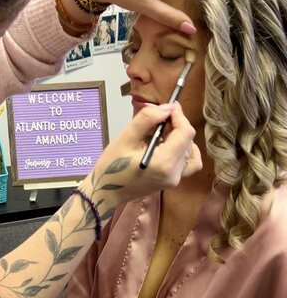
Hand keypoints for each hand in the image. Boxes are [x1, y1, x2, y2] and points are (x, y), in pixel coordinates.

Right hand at [87, 101, 201, 207]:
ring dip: (180, 137)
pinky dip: (185, 151)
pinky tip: (170, 145)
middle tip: (159, 118)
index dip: (180, 115)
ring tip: (162, 133)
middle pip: (188, 141)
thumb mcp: (126, 137)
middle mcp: (174, 173)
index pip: (185, 133)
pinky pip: (189, 164)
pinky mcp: (172, 182)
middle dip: (177, 125)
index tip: (169, 106)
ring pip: (191, 151)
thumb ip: (148, 119)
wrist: (106, 191)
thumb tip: (167, 108)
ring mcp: (175, 180)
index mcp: (164, 163)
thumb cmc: (111, 165)